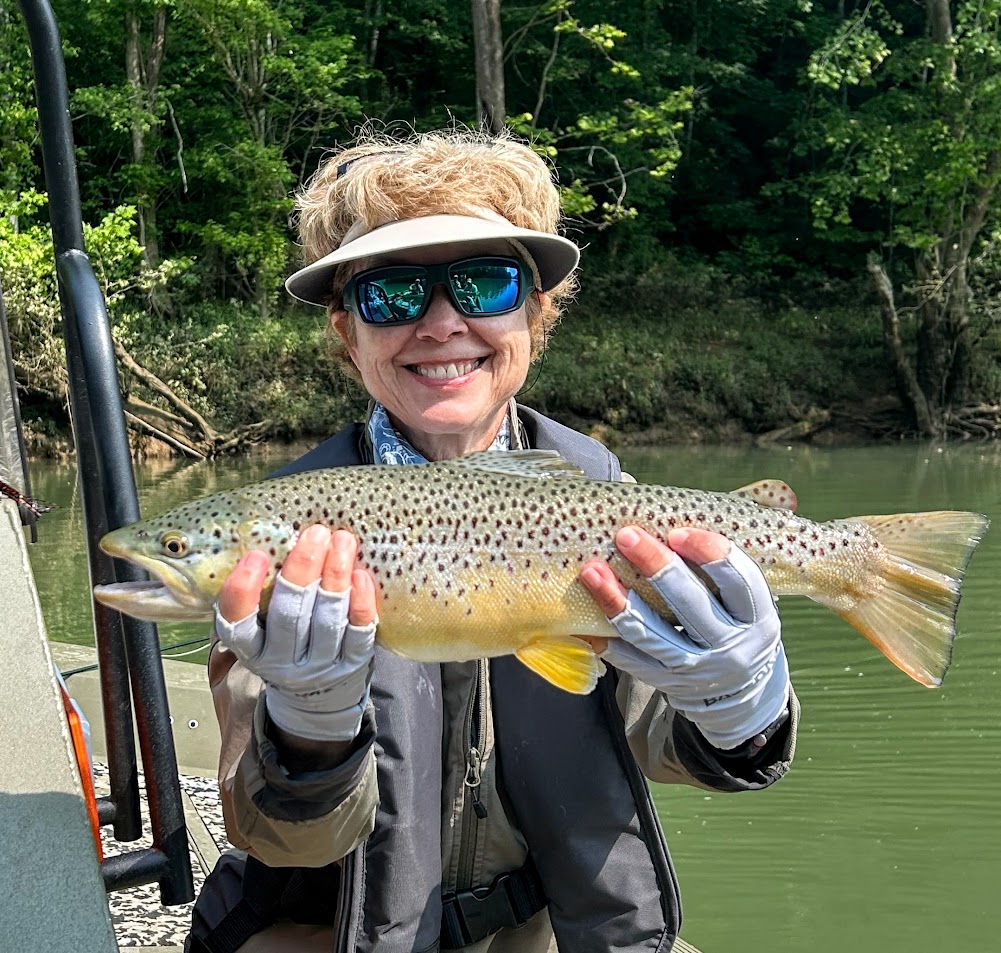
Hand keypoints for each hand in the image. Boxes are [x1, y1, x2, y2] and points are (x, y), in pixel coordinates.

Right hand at [214, 525, 377, 741]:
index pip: (238, 624)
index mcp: (253, 650)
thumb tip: (267, 538)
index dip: (243, 590)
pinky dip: (361, 603)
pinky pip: (358, 632)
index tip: (256, 555)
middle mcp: (282, 661)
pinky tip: (362, 575)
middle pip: (289, 613)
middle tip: (315, 533)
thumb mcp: (264, 631)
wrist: (319, 699)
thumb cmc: (288, 645)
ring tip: (342, 540)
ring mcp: (320, 665)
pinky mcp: (353, 664)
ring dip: (335, 576)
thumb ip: (261, 595)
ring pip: (326, 618)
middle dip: (303, 568)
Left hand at [580, 527, 789, 750]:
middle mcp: (732, 647)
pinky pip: (632, 660)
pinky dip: (608, 636)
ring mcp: (698, 669)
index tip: (678, 531)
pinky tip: (586, 613)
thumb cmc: (736, 622)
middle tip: (625, 535)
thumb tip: (678, 504)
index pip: (739, 580)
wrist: (740, 693)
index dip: (710, 553)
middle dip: (656, 566)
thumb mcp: (745, 598)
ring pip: (652, 634)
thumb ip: (722, 560)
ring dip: (618, 600)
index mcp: (758, 616)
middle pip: (691, 603)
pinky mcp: (669, 685)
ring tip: (591, 571)